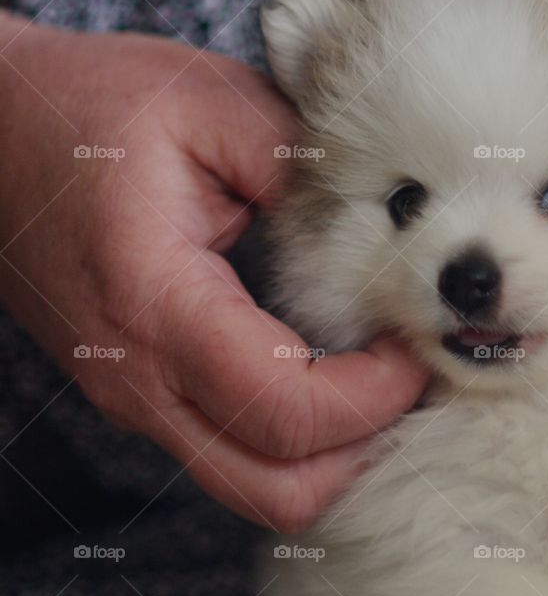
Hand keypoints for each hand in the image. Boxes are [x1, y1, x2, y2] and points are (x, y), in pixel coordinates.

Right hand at [0, 14, 427, 529]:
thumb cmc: (88, 111)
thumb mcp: (207, 103)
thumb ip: (301, 163)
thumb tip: (385, 224)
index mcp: (156, 303)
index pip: (284, 411)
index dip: (373, 396)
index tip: (411, 341)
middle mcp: (140, 379)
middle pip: (276, 493)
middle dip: (365, 451)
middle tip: (408, 373)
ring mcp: (136, 399)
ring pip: (255, 487)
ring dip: (334, 453)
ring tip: (379, 376)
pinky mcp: (143, 396)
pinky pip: (234, 453)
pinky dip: (297, 439)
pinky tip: (333, 375)